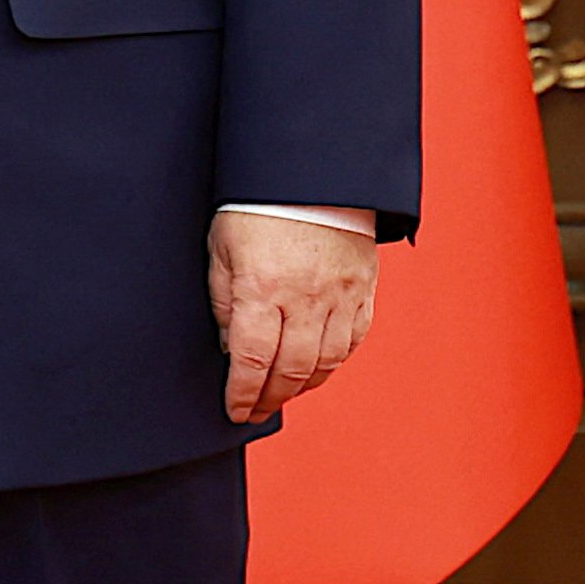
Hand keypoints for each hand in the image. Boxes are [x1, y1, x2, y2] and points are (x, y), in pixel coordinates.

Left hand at [210, 209, 377, 422]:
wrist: (309, 173)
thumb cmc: (255, 206)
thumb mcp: (221, 247)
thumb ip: (224, 299)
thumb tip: (231, 348)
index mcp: (262, 286)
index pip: (252, 360)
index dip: (242, 393)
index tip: (234, 410)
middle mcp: (304, 298)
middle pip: (291, 370)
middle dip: (270, 398)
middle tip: (256, 410)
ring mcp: (340, 296)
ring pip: (325, 363)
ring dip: (303, 385)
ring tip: (283, 392)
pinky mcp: (363, 290)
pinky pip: (352, 341)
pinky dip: (333, 361)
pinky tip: (316, 366)